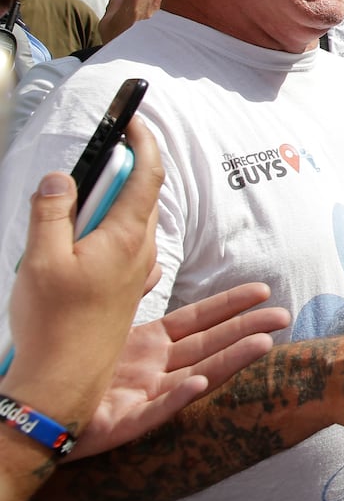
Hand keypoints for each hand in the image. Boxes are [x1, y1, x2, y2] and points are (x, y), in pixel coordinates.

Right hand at [3, 119, 163, 432]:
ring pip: (132, 224)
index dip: (142, 142)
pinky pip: (124, 249)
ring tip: (87, 195)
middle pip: (142, 196)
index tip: (133, 119)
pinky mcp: (123, 293)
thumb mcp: (41, 259)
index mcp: (124, 237)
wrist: (63, 381)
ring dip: (117, 201)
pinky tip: (87, 240)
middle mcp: (138, 253)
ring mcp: (134, 274)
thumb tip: (64, 176)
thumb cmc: (53, 323)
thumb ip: (52, 212)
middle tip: (107, 148)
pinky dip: (110, 231)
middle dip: (128, 166)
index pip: (146, 176)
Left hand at [73, 283, 290, 458]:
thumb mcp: (104, 324)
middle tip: (283, 317)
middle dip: (248, 330)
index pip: (198, 319)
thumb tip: (155, 264)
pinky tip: (200, 383)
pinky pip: (157, 410)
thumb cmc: (71, 366)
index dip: (230, 305)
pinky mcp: (126, 423)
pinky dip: (180, 398)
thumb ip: (132, 296)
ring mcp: (145, 396)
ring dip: (231, 360)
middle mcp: (155, 369)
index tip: (261, 290)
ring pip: (198, 374)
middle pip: (210, 345)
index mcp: (149, 345)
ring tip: (264, 344)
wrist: (35, 410)